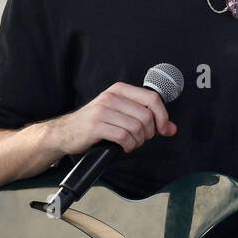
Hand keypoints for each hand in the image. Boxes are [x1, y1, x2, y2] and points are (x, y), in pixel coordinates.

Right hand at [47, 81, 176, 155]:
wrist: (65, 132)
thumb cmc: (96, 123)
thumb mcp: (121, 114)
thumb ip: (147, 118)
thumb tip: (172, 128)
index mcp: (120, 90)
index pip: (152, 98)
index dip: (163, 116)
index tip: (164, 129)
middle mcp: (111, 97)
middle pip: (146, 116)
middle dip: (149, 133)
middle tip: (140, 138)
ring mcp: (102, 110)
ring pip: (137, 127)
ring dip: (138, 141)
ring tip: (131, 143)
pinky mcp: (96, 126)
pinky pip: (124, 137)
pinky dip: (129, 145)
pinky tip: (123, 147)